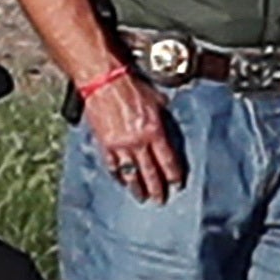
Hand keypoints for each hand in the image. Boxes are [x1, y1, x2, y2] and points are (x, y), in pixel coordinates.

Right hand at [82, 70, 185, 202]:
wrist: (103, 80)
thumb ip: (161, 115)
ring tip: (141, 197)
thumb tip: (166, 122)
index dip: (173, 175)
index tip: (176, 184)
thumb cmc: (129, 85)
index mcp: (154, 131)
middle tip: (160, 200)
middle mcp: (138, 142)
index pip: (167, 160)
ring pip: (131, 173)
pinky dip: (118, 175)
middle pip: (150, 172)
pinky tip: (121, 181)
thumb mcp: (155, 98)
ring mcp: (121, 145)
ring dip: (137, 188)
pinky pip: (113, 166)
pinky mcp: (105, 144)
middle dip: (156, 188)